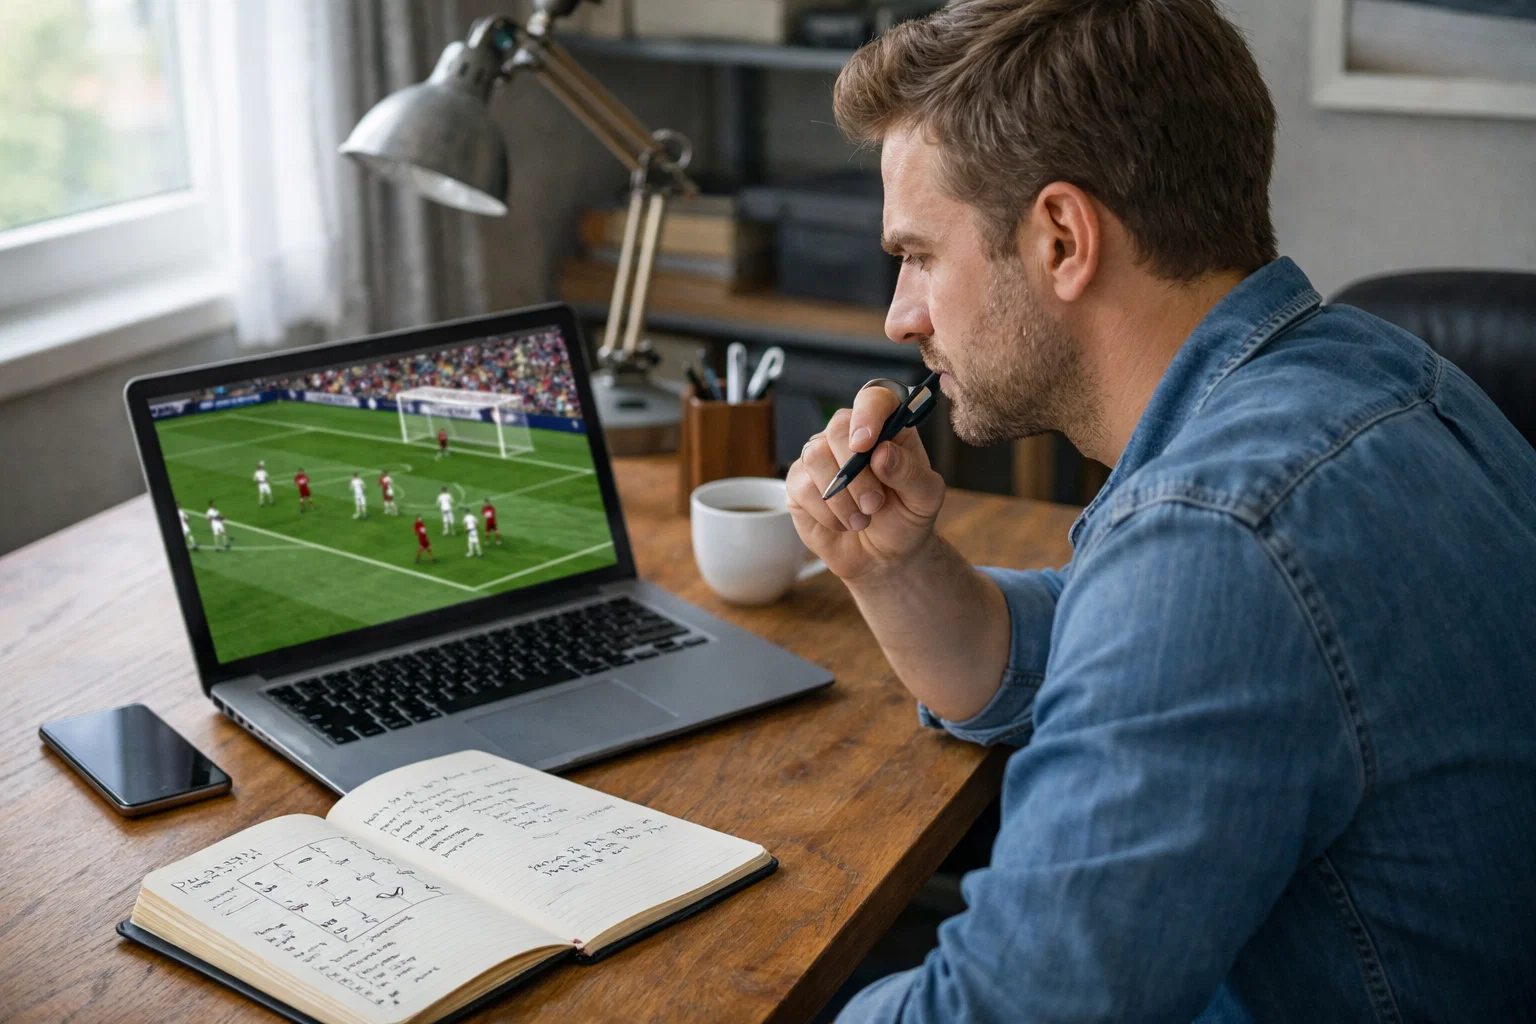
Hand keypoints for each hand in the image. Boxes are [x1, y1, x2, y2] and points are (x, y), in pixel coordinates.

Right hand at [785, 383, 946, 581]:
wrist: (884, 556)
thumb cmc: (907, 518)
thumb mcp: (925, 499)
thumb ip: (910, 473)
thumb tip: (882, 452)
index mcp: (888, 428)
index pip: (874, 398)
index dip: (868, 414)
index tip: (866, 444)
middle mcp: (850, 436)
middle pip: (838, 427)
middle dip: (857, 472)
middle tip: (875, 503)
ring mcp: (821, 457)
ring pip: (815, 456)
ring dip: (841, 496)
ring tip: (862, 519)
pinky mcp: (799, 483)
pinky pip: (801, 486)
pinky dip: (826, 512)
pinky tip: (843, 523)